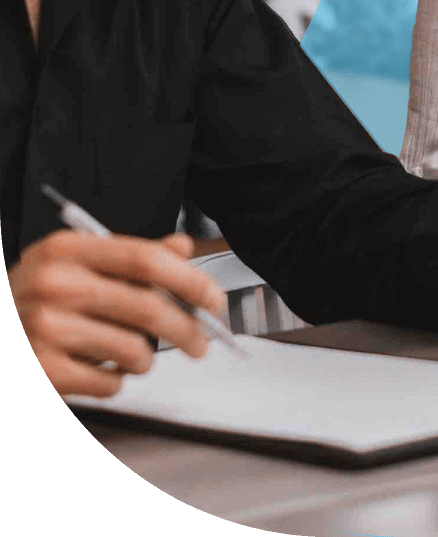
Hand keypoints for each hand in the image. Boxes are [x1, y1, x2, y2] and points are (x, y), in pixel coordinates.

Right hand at [9, 230, 226, 398]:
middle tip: (201, 343)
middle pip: (147, 308)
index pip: (145, 259)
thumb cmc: (29, 301)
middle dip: (186, 330)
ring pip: (133, 350)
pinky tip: (98, 371)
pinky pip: (109, 383)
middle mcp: (53, 284)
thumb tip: (182, 248)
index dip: (189, 280)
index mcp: (66, 249)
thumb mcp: (72, 265)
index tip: (213, 300)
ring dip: (144, 359)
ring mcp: (43, 329)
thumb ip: (129, 256)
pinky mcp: (42, 370)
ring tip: (131, 356)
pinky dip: (116, 382)